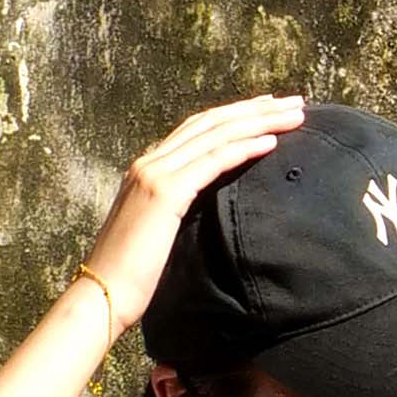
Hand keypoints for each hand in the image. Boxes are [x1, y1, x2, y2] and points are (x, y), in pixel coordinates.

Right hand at [77, 93, 302, 338]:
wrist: (101, 295)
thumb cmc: (131, 274)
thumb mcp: (157, 228)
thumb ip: (177, 206)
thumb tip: (208, 203)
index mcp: (146, 168)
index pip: (198, 128)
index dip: (235, 114)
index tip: (268, 107)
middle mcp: (149, 162)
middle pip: (212, 122)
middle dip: (256, 109)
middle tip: (294, 101)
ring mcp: (154, 174)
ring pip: (217, 135)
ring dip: (260, 122)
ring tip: (294, 115)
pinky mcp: (165, 193)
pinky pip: (214, 161)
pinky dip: (244, 148)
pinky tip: (271, 143)